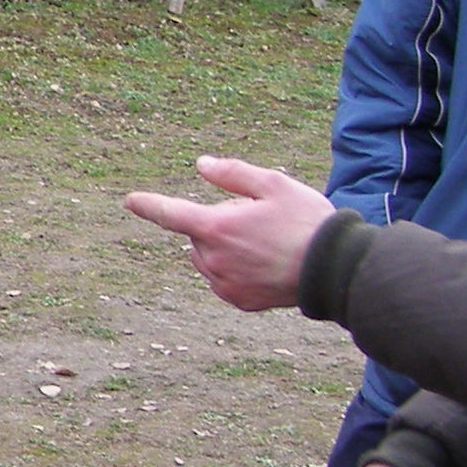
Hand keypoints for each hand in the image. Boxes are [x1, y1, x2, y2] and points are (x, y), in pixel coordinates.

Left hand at [122, 156, 338, 311]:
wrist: (336, 271)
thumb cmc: (307, 222)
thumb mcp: (274, 184)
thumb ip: (232, 174)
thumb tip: (202, 166)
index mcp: (216, 227)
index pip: (171, 213)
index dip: (149, 204)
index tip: (131, 200)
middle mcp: (214, 259)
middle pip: (199, 234)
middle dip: (218, 222)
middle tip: (258, 219)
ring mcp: (225, 283)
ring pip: (208, 257)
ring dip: (224, 247)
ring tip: (266, 242)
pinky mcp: (239, 300)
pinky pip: (223, 279)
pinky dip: (235, 269)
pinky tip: (265, 263)